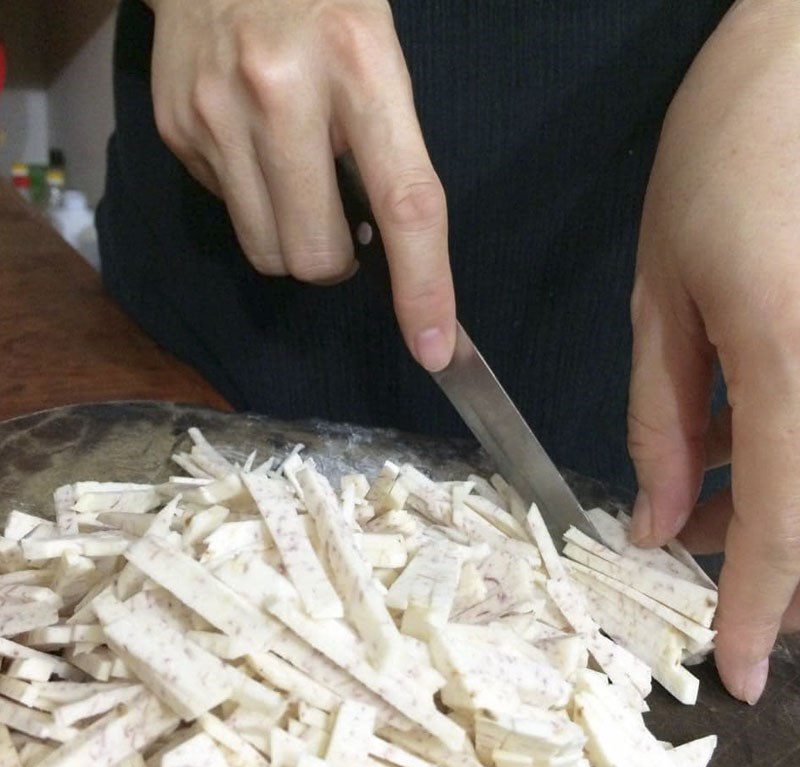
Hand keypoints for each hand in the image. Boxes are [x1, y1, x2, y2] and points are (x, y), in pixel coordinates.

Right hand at [146, 0, 455, 370]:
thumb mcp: (378, 54)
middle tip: (342, 220)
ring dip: (295, 242)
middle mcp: (281, 91)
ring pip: (268, 253)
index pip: (404, 203)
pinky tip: (255, 151)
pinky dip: (254, 205)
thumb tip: (383, 245)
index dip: (423, 286)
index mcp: (360, 64)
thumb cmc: (323, 4)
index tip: (435, 349)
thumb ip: (388, 147)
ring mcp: (218, 114)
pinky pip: (229, 217)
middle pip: (316, 255)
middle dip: (336, 262)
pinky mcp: (178, 130)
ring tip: (298, 184)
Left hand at [627, 0, 799, 703]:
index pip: (791, 525)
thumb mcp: (665, 291)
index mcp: (794, 353)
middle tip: (683, 531)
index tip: (741, 672)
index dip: (764, 610)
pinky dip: (784, 449)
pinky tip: (736, 423)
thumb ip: (663, 415)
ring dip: (770, 502)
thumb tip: (658, 520)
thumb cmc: (727, 156)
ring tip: (696, 474)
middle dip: (762, 552)